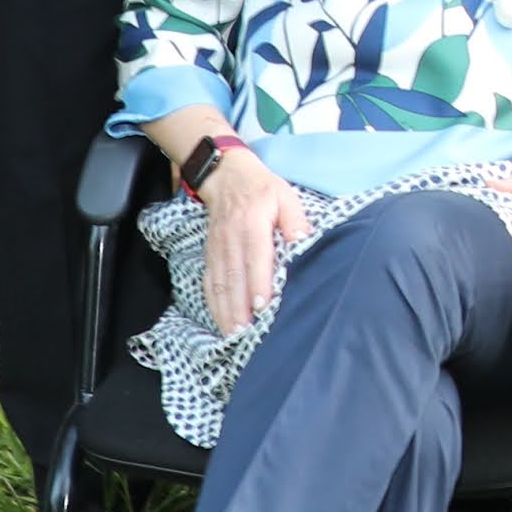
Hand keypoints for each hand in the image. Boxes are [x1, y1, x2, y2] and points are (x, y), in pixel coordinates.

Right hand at [193, 141, 301, 339]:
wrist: (226, 176)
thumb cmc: (262, 189)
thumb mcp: (285, 196)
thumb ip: (294, 220)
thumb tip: (302, 241)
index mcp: (251, 224)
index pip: (255, 258)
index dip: (257, 283)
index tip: (261, 306)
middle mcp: (231, 239)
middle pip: (234, 278)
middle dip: (238, 308)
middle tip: (245, 334)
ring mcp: (217, 248)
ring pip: (219, 284)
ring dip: (225, 311)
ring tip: (232, 335)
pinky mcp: (210, 254)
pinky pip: (209, 281)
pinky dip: (213, 303)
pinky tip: (220, 320)